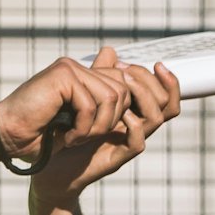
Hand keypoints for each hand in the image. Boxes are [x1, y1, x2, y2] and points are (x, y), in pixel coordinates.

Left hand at [0, 46, 180, 207]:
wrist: (46, 164)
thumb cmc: (65, 131)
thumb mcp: (82, 97)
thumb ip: (99, 75)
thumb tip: (110, 50)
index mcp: (132, 113)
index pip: (165, 96)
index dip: (168, 80)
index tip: (156, 63)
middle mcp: (134, 127)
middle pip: (167, 104)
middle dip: (153, 82)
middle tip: (129, 71)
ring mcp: (126, 143)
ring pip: (157, 119)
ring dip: (143, 97)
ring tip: (123, 83)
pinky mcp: (115, 158)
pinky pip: (137, 141)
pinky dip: (132, 124)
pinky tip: (118, 112)